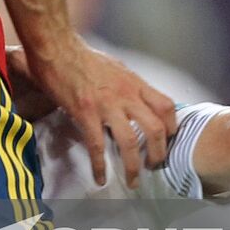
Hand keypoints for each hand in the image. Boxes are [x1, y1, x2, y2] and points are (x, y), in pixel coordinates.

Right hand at [14, 38, 176, 187]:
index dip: (172, 127)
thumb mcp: (116, 67)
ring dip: (133, 166)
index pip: (166, 107)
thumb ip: (128, 85)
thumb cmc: (83, 56)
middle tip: (153, 166)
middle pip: (156, 129)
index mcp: (134, 83)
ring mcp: (106, 105)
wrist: (57, 48)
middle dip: (158, 153)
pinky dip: (100, 165)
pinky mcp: (86, 113)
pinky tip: (100, 178)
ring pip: (130, 142)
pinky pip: (97, 145)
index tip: (167, 141)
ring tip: (132, 181)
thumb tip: (135, 99)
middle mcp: (126, 94)